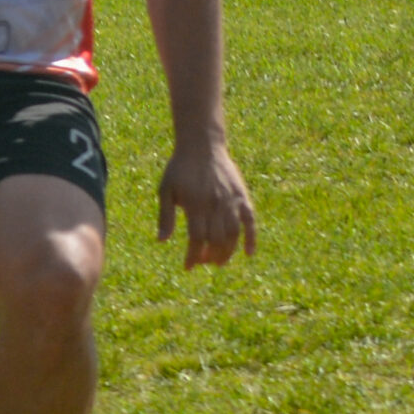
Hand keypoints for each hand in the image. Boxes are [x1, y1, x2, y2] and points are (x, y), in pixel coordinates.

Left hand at [158, 141, 256, 267]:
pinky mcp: (242, 196)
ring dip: (228, 251)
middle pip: (216, 239)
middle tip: (204, 263)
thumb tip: (161, 241)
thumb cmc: (179, 169)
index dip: (193, 256)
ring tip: (220, 262)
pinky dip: (252, 238)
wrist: (201, 146)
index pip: (196, 239)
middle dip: (210, 256)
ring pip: (233, 234)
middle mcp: (215, 205)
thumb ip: (165, 216)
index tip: (188, 267)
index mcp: (195, 205)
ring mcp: (231, 201)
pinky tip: (249, 254)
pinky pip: (250, 221)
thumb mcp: (165, 190)